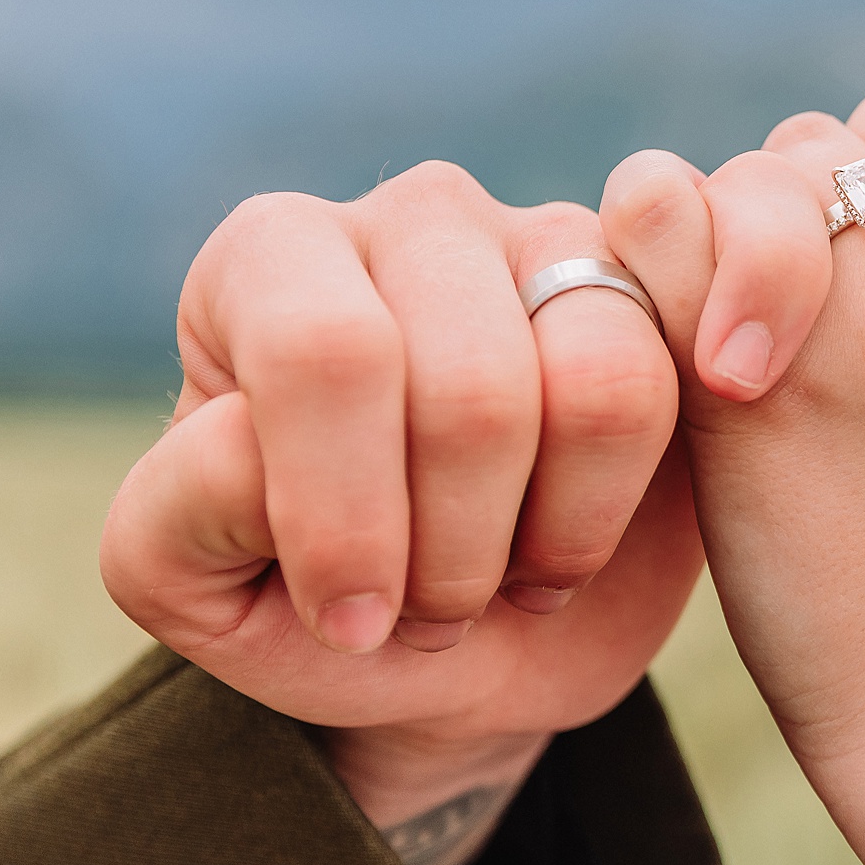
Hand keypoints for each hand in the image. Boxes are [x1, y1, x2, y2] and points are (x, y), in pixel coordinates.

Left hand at [101, 162, 703, 826]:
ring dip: (556, 534)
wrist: (470, 648)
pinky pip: (685, 373)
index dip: (347, 517)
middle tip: (432, 609)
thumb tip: (264, 441)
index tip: (349, 624)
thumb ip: (180, 511)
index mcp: (270, 258)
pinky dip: (633, 498)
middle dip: (456, 551)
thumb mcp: (193, 587)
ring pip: (597, 380)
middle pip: (470, 388)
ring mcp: (554, 237)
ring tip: (509, 571)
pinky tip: (587, 529)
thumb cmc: (320, 607)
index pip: (325, 352)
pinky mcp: (664, 290)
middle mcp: (413, 217)